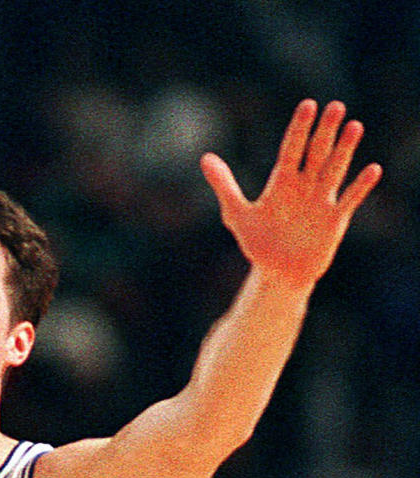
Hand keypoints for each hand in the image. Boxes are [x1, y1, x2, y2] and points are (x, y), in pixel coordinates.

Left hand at [201, 100, 381, 291]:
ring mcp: (321, 200)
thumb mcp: (237, 215)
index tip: (308, 105)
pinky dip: (360, 186)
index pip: (292, 148)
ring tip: (354, 126)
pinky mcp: (335, 220)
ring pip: (335, 169)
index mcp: (282, 181)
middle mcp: (305, 185)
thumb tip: (204, 157)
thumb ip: (224, 185)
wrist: (278, 273)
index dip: (299, 128)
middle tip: (336, 106)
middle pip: (317, 152)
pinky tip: (372, 169)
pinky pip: (350, 199)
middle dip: (325, 131)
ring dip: (345, 150)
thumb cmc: (258, 243)